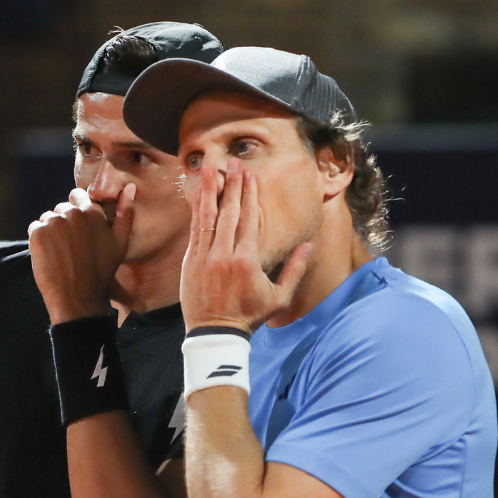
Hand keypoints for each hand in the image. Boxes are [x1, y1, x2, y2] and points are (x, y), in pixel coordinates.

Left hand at [29, 186, 134, 323]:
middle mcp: (71, 212)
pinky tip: (50, 255)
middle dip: (66, 222)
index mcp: (92, 211)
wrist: (78, 297)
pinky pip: (35, 228)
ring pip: (48, 218)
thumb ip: (125, 213)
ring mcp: (52, 222)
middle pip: (62, 208)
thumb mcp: (120, 243)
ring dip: (52, 231)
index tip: (79, 230)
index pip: (79, 196)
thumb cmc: (101, 271)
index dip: (79, 211)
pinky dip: (39, 240)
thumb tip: (129, 187)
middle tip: (72, 246)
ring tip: (61, 252)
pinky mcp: (36, 233)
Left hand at [180, 158, 312, 332]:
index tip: (250, 175)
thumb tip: (308, 245)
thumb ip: (294, 270)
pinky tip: (197, 195)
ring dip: (210, 192)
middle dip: (232, 185)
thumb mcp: (279, 298)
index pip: (249, 220)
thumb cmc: (249, 316)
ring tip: (210, 170)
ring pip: (207, 217)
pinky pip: (194, 231)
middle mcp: (225, 255)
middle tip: (233, 163)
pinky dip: (196, 212)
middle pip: (229, 213)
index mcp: (248, 261)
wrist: (215, 333)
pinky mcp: (189, 262)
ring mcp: (205, 257)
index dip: (249, 195)